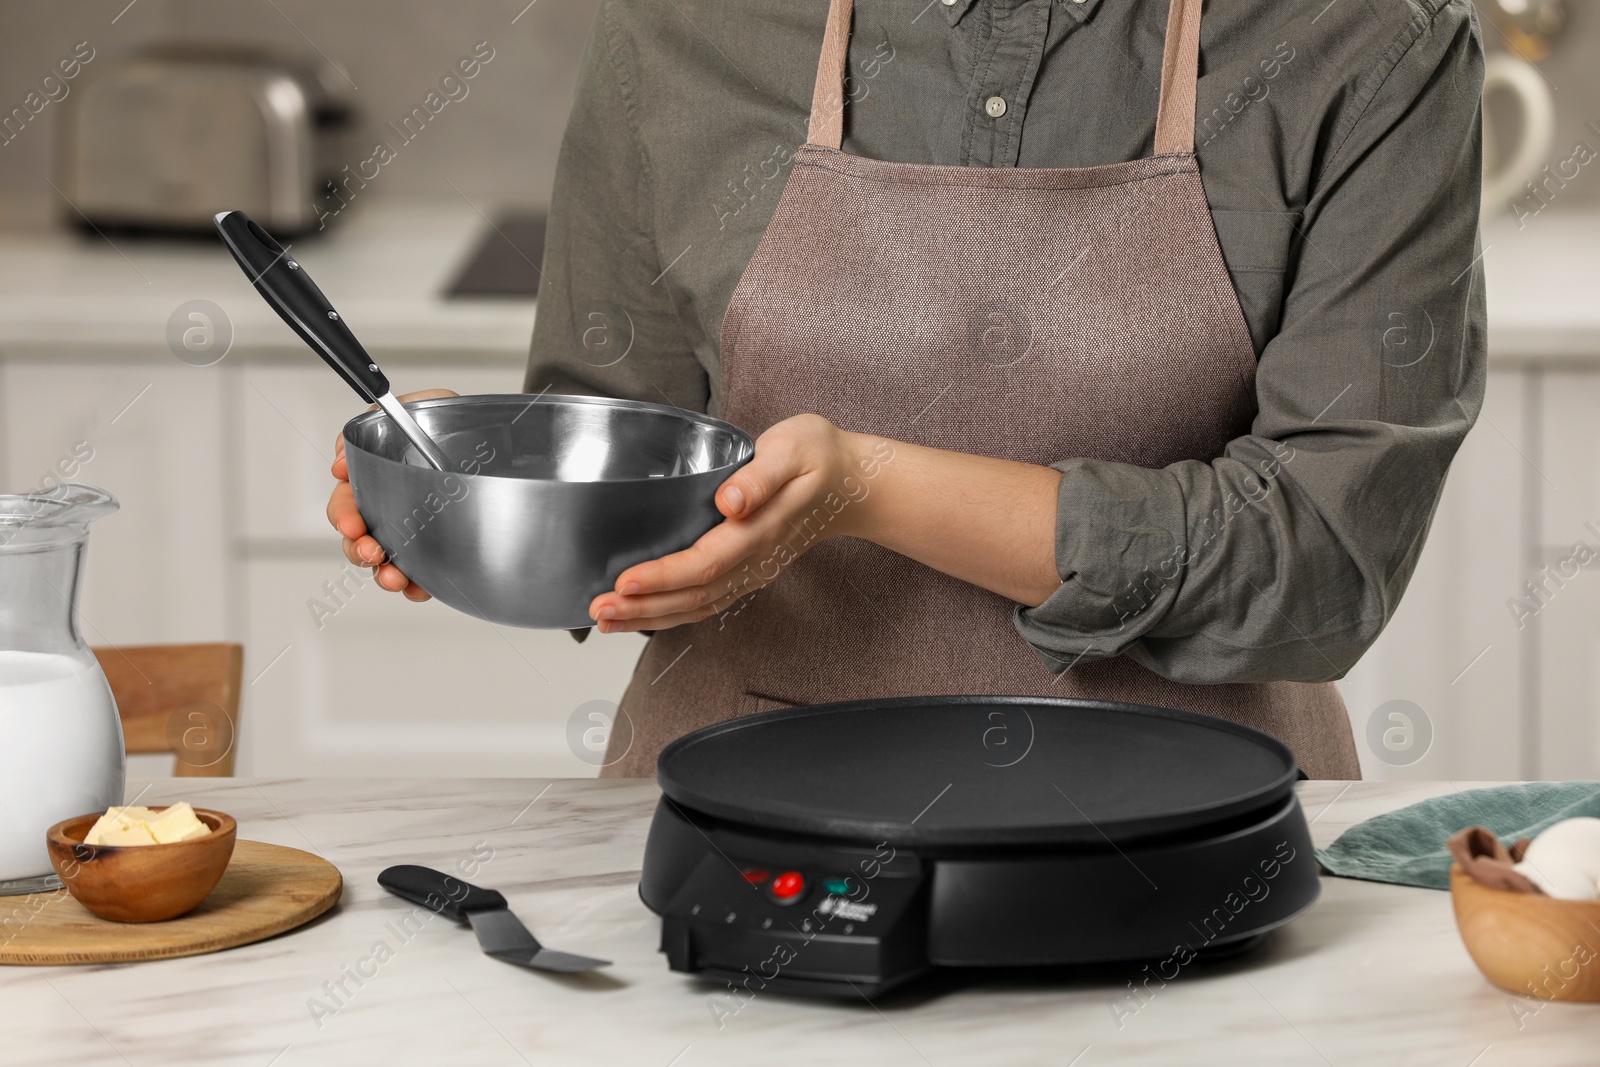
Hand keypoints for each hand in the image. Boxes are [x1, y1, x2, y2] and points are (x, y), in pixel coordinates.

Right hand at [327, 388, 457, 601]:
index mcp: (377, 477)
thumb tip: (342, 455)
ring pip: (385, 562)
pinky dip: (416, 586)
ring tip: (394, 577)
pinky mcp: (437, 552)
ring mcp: (413, 533)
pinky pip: (420, 576)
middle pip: (358, 537)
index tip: (351, 523)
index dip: (343, 512)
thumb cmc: (460, 424)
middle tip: (371, 552)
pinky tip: (419, 588)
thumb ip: (381, 420)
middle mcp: (390, 508)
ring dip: (383, 573)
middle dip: (357, 548)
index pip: (347, 499)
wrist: (509, 445)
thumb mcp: (423, 404)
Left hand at [588, 413, 893, 632]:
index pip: (706, 564)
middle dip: (643, 607)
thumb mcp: (793, 449)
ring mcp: (751, 571)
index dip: (664, 577)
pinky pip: (704, 601)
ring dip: (649, 617)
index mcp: (761, 530)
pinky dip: (668, 613)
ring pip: (696, 606)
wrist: (850, 484)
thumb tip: (729, 500)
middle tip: (598, 609)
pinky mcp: (745, 572)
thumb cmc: (818, 457)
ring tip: (606, 619)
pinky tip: (639, 612)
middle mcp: (755, 560)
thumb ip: (760, 476)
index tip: (625, 580)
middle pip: (694, 596)